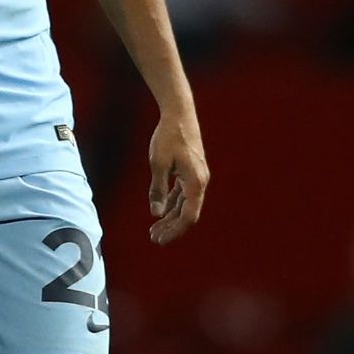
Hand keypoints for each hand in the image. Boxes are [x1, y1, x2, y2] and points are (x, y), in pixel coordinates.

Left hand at [147, 113, 209, 244]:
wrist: (179, 114)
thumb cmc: (168, 137)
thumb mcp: (158, 163)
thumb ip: (158, 189)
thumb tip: (156, 213)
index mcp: (195, 183)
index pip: (188, 216)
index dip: (174, 230)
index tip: (159, 239)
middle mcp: (200, 182)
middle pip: (187, 213)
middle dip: (171, 227)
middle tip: (154, 238)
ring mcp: (196, 177)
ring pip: (184, 204)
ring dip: (170, 217)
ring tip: (154, 229)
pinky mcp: (190, 171)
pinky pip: (182, 193)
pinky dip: (172, 203)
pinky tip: (161, 212)